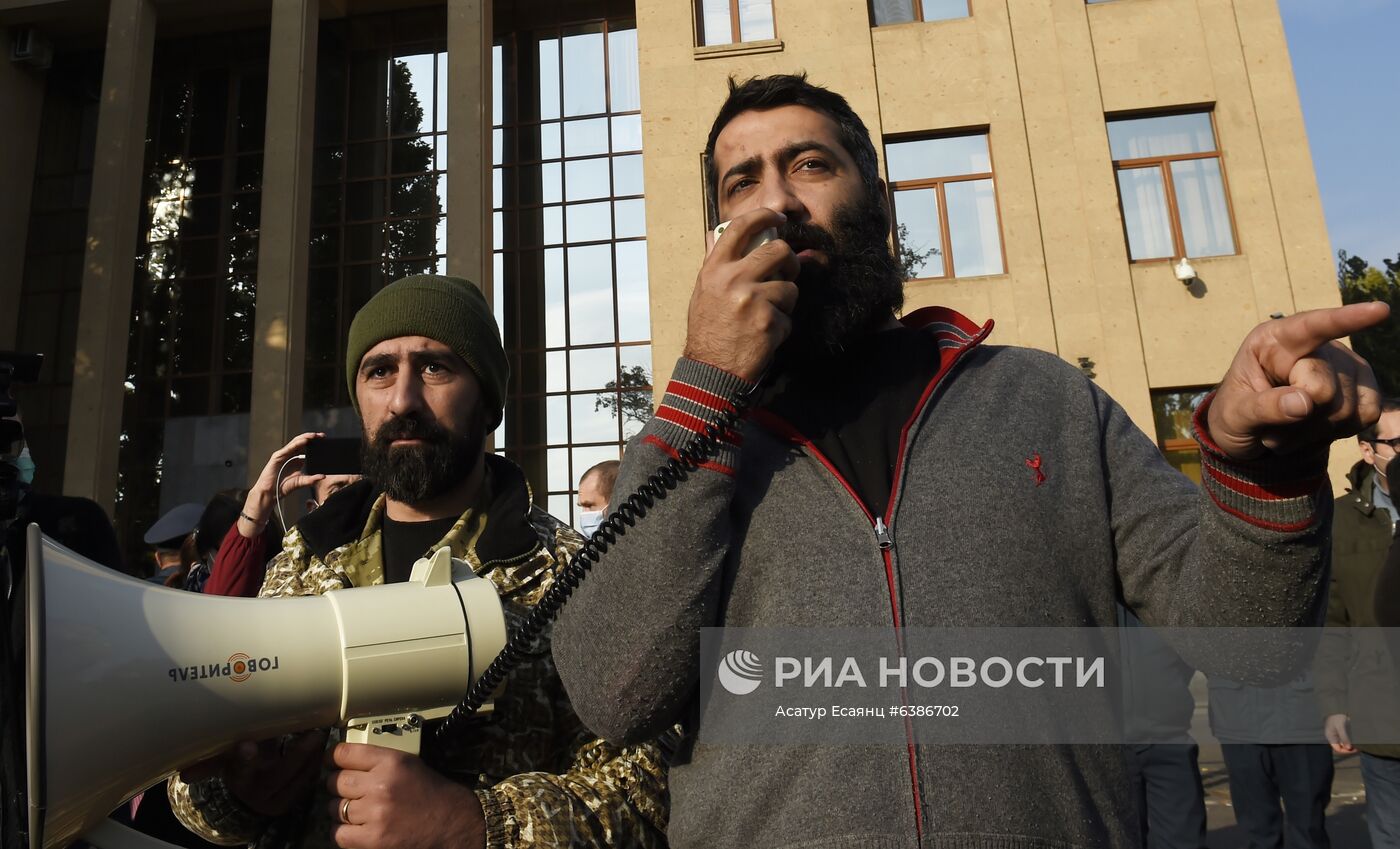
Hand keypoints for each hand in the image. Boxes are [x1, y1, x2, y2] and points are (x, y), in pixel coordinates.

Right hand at [183, 732, 327, 816]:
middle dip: (298, 753)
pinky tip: (323, 749)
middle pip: (280, 774)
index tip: (248, 744)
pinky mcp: (291, 802)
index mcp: (238, 779)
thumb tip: (184, 773)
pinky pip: (307, 783)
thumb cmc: (237, 767)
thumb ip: (208, 761)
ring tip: (322, 735)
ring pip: (299, 778)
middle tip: (313, 733)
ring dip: (313, 757)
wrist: (246, 794)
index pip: (240, 769)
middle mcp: (256, 793)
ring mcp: (275, 801)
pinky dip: (316, 765)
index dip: (244, 758)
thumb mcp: (223, 762)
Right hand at [240, 432, 326, 536]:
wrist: (270, 493)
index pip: (307, 448)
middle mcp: (290, 455)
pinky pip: (288, 448)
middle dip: (312, 438)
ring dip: (305, 437)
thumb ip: (311, 479)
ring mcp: (283, 455)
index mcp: (297, 460)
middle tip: (322, 436)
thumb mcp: (301, 482)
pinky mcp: (277, 456)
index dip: (315, 443)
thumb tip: (323, 476)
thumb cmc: (283, 487)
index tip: (325, 441)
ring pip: (295, 442)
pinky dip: (296, 444)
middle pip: (302, 442)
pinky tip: (304, 441)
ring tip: (314, 435)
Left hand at [327, 743, 484, 848]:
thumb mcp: (411, 765)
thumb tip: (347, 764)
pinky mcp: (373, 839)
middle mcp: (381, 786)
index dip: (333, 758)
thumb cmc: (436, 796)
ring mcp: (375, 814)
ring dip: (341, 810)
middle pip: (336, 781)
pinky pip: (339, 833)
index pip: (344, 753)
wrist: (456, 826)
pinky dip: (344, 832)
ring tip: (357, 811)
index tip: (330, 761)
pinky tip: (356, 829)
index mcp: (392, 762)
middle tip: (348, 790)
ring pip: (335, 808)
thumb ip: (380, 762)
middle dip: (339, 786)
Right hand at [682, 208, 799, 381]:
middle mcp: (733, 279)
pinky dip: (781, 329)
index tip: (779, 218)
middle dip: (789, 263)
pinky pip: (788, 317)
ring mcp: (752, 300)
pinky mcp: (768, 321)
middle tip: (786, 274)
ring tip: (766, 317)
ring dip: (784, 303)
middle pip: (779, 251)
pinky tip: (763, 337)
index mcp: (715, 269)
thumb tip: (723, 234)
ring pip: (789, 287)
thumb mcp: (704, 292)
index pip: (741, 227)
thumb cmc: (708, 331)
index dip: (765, 216)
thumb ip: (718, 263)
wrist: (710, 370)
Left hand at [1206, 303, 1388, 459]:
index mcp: (1275, 340)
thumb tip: (1305, 402)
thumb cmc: (1237, 417)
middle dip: (1295, 418)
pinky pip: (1365, 416)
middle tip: (1269, 426)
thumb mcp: (1235, 414)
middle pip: (1323, 389)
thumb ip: (1263, 407)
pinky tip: (1312, 430)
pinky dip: (1336, 433)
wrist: (1253, 437)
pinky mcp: (1364, 391)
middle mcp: (1316, 346)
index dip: (1346, 319)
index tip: (1379, 310)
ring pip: (1345, 410)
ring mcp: (1345, 367)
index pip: (1312, 326)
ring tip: (1286, 429)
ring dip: (1309, 432)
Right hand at [1324, 713, 1355, 754]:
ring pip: (1344, 744)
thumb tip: (1349, 748)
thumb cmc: (1337, 717)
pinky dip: (1351, 742)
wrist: (1337, 708)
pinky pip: (1346, 740)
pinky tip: (1356, 741)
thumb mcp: (1340, 727)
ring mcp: (1338, 736)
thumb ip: (1344, 737)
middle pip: (1341, 748)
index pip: (1338, 749)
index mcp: (1331, 737)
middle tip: (1358, 748)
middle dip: (1349, 749)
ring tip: (1358, 745)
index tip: (1354, 749)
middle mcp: (1334, 738)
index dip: (1346, 751)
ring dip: (1351, 746)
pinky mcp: (1342, 733)